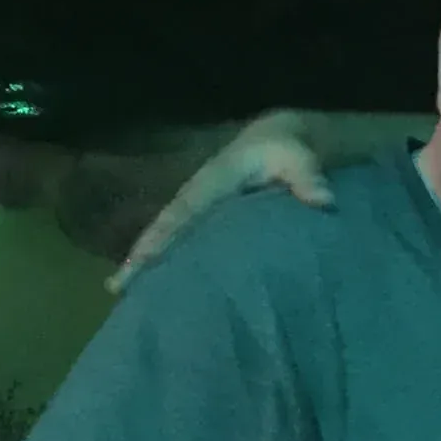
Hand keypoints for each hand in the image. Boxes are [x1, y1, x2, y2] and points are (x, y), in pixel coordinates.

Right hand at [110, 110, 332, 292]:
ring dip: (148, 266)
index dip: (162, 237)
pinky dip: (169, 266)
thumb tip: (324, 200)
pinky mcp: (210, 224)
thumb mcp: (298, 157)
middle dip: (140, 258)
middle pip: (165, 230)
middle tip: (116, 290)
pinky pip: (185, 244)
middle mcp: (199, 199)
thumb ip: (308, 177)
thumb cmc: (288, 150)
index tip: (141, 262)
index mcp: (212, 183)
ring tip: (124, 299)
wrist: (282, 141)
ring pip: (169, 239)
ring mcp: (202, 212)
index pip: (183, 214)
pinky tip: (158, 293)